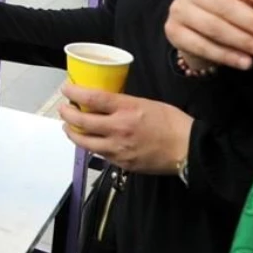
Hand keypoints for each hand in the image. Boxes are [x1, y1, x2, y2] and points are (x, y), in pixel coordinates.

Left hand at [59, 84, 192, 174]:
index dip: (74, 92)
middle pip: (81, 121)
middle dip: (67, 113)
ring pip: (84, 142)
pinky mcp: (122, 163)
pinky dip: (90, 146)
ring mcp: (119, 148)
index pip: (92, 98)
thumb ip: (122, 103)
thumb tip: (102, 101)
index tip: (66, 89)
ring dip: (72, 132)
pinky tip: (89, 141)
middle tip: (63, 109)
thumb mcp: (146, 102)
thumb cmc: (172, 123)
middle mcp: (119, 128)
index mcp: (127, 109)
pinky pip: (99, 154)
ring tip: (69, 127)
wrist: (189, 150)